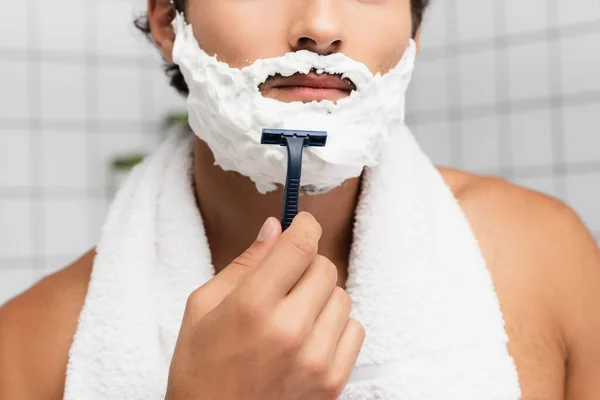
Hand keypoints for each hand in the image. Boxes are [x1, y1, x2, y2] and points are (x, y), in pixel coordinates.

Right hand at [165, 212, 364, 399]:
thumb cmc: (200, 367)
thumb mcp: (203, 307)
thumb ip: (245, 263)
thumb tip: (275, 227)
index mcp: (252, 306)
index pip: (300, 245)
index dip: (305, 225)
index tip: (302, 223)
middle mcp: (289, 330)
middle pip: (325, 267)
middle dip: (306, 265)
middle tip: (284, 282)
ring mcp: (315, 359)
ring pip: (343, 296)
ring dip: (321, 297)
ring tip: (293, 315)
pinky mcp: (332, 382)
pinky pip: (355, 329)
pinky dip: (335, 326)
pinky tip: (309, 337)